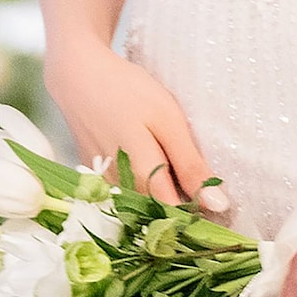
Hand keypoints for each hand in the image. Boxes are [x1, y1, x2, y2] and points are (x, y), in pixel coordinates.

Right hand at [44, 42, 228, 210]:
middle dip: (183, 212)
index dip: (200, 219)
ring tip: (178, 178)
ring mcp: (105, 188)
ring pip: (142, 208)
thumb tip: (217, 204)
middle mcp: (122, 191)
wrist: (77, 77)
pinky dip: (144, 190)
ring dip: (163, 202)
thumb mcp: (168, 121)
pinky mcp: (96, 181)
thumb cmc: (127, 92)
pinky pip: (126, 196)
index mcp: (144, 177)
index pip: (179, 217)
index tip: (219, 214)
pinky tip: (153, 170)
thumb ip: (190, 165)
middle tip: (203, 194)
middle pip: (159, 216)